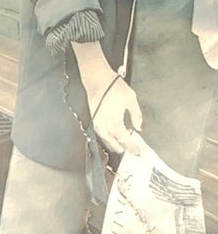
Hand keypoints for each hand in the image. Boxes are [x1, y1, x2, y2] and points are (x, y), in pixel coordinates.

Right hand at [71, 41, 143, 155]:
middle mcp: (104, 128)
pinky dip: (110, 137)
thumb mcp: (131, 99)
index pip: (125, 141)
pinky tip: (116, 133)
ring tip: (125, 138)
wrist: (97, 80)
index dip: (132, 147)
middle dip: (124, 147)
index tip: (137, 152)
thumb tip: (139, 127)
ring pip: (107, 142)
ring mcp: (98, 127)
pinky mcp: (94, 123)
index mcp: (115, 123)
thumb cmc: (114, 87)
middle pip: (115, 145)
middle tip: (133, 145)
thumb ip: (136, 115)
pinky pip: (103, 136)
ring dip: (116, 142)